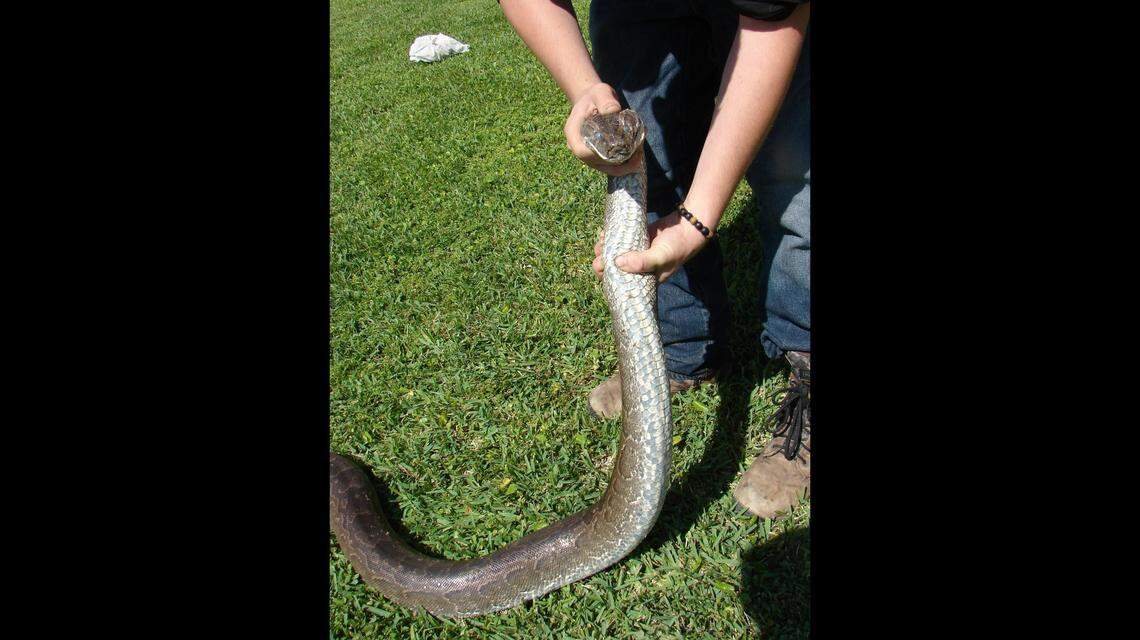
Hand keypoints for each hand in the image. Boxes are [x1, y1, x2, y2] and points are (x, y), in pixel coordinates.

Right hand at [564, 82, 643, 176]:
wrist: (592, 100)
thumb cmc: (595, 96)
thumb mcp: (600, 93)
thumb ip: (606, 100)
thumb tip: (615, 111)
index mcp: (573, 134)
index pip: (582, 152)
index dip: (600, 155)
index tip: (621, 149)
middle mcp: (578, 148)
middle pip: (596, 164)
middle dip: (619, 163)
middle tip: (638, 152)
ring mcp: (588, 154)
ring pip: (606, 169)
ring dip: (624, 165)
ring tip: (640, 153)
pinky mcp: (598, 157)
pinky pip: (611, 166)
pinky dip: (624, 163)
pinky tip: (637, 153)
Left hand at [592, 210, 709, 282]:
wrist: (688, 227)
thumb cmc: (677, 248)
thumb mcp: (661, 257)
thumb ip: (642, 262)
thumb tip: (617, 263)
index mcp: (642, 280)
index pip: (620, 284)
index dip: (607, 278)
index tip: (601, 268)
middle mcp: (636, 269)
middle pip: (613, 269)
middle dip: (602, 263)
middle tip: (600, 255)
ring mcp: (634, 254)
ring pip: (612, 255)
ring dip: (603, 249)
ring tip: (601, 242)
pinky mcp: (634, 240)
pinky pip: (618, 241)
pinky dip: (610, 238)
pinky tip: (605, 234)